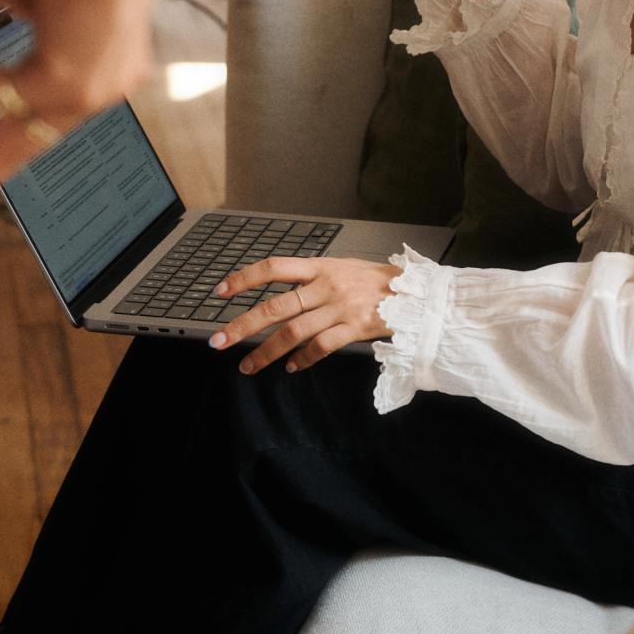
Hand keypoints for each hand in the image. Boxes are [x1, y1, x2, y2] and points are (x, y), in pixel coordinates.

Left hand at [207, 255, 400, 374]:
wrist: (415, 292)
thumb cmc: (376, 281)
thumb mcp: (342, 268)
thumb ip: (313, 280)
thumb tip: (281, 295)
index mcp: (320, 266)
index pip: (274, 268)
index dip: (244, 278)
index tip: (220, 292)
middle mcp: (326, 286)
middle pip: (275, 307)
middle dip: (242, 326)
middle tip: (219, 341)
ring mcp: (339, 308)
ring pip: (293, 332)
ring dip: (266, 352)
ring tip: (248, 366)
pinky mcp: (354, 328)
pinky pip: (321, 347)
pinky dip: (303, 359)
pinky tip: (291, 367)